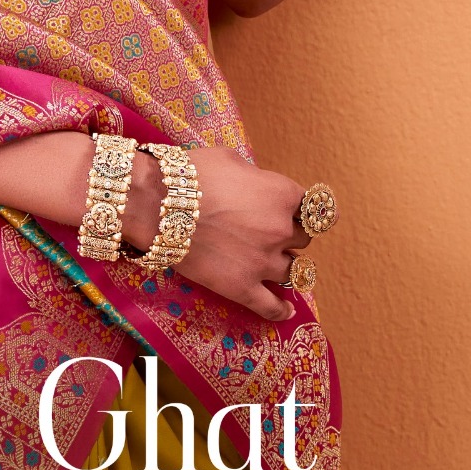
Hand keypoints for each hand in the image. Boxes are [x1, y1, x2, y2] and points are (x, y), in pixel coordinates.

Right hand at [126, 146, 309, 323]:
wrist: (159, 205)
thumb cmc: (194, 174)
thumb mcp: (231, 160)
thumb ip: (255, 177)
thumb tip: (257, 187)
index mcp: (282, 194)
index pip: (311, 206)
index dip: (300, 207)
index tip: (294, 209)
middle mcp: (281, 230)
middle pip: (305, 238)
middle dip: (291, 233)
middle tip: (271, 230)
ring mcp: (264, 262)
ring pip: (294, 271)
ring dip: (286, 265)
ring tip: (277, 264)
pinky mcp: (243, 288)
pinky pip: (271, 306)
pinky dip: (281, 309)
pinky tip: (286, 309)